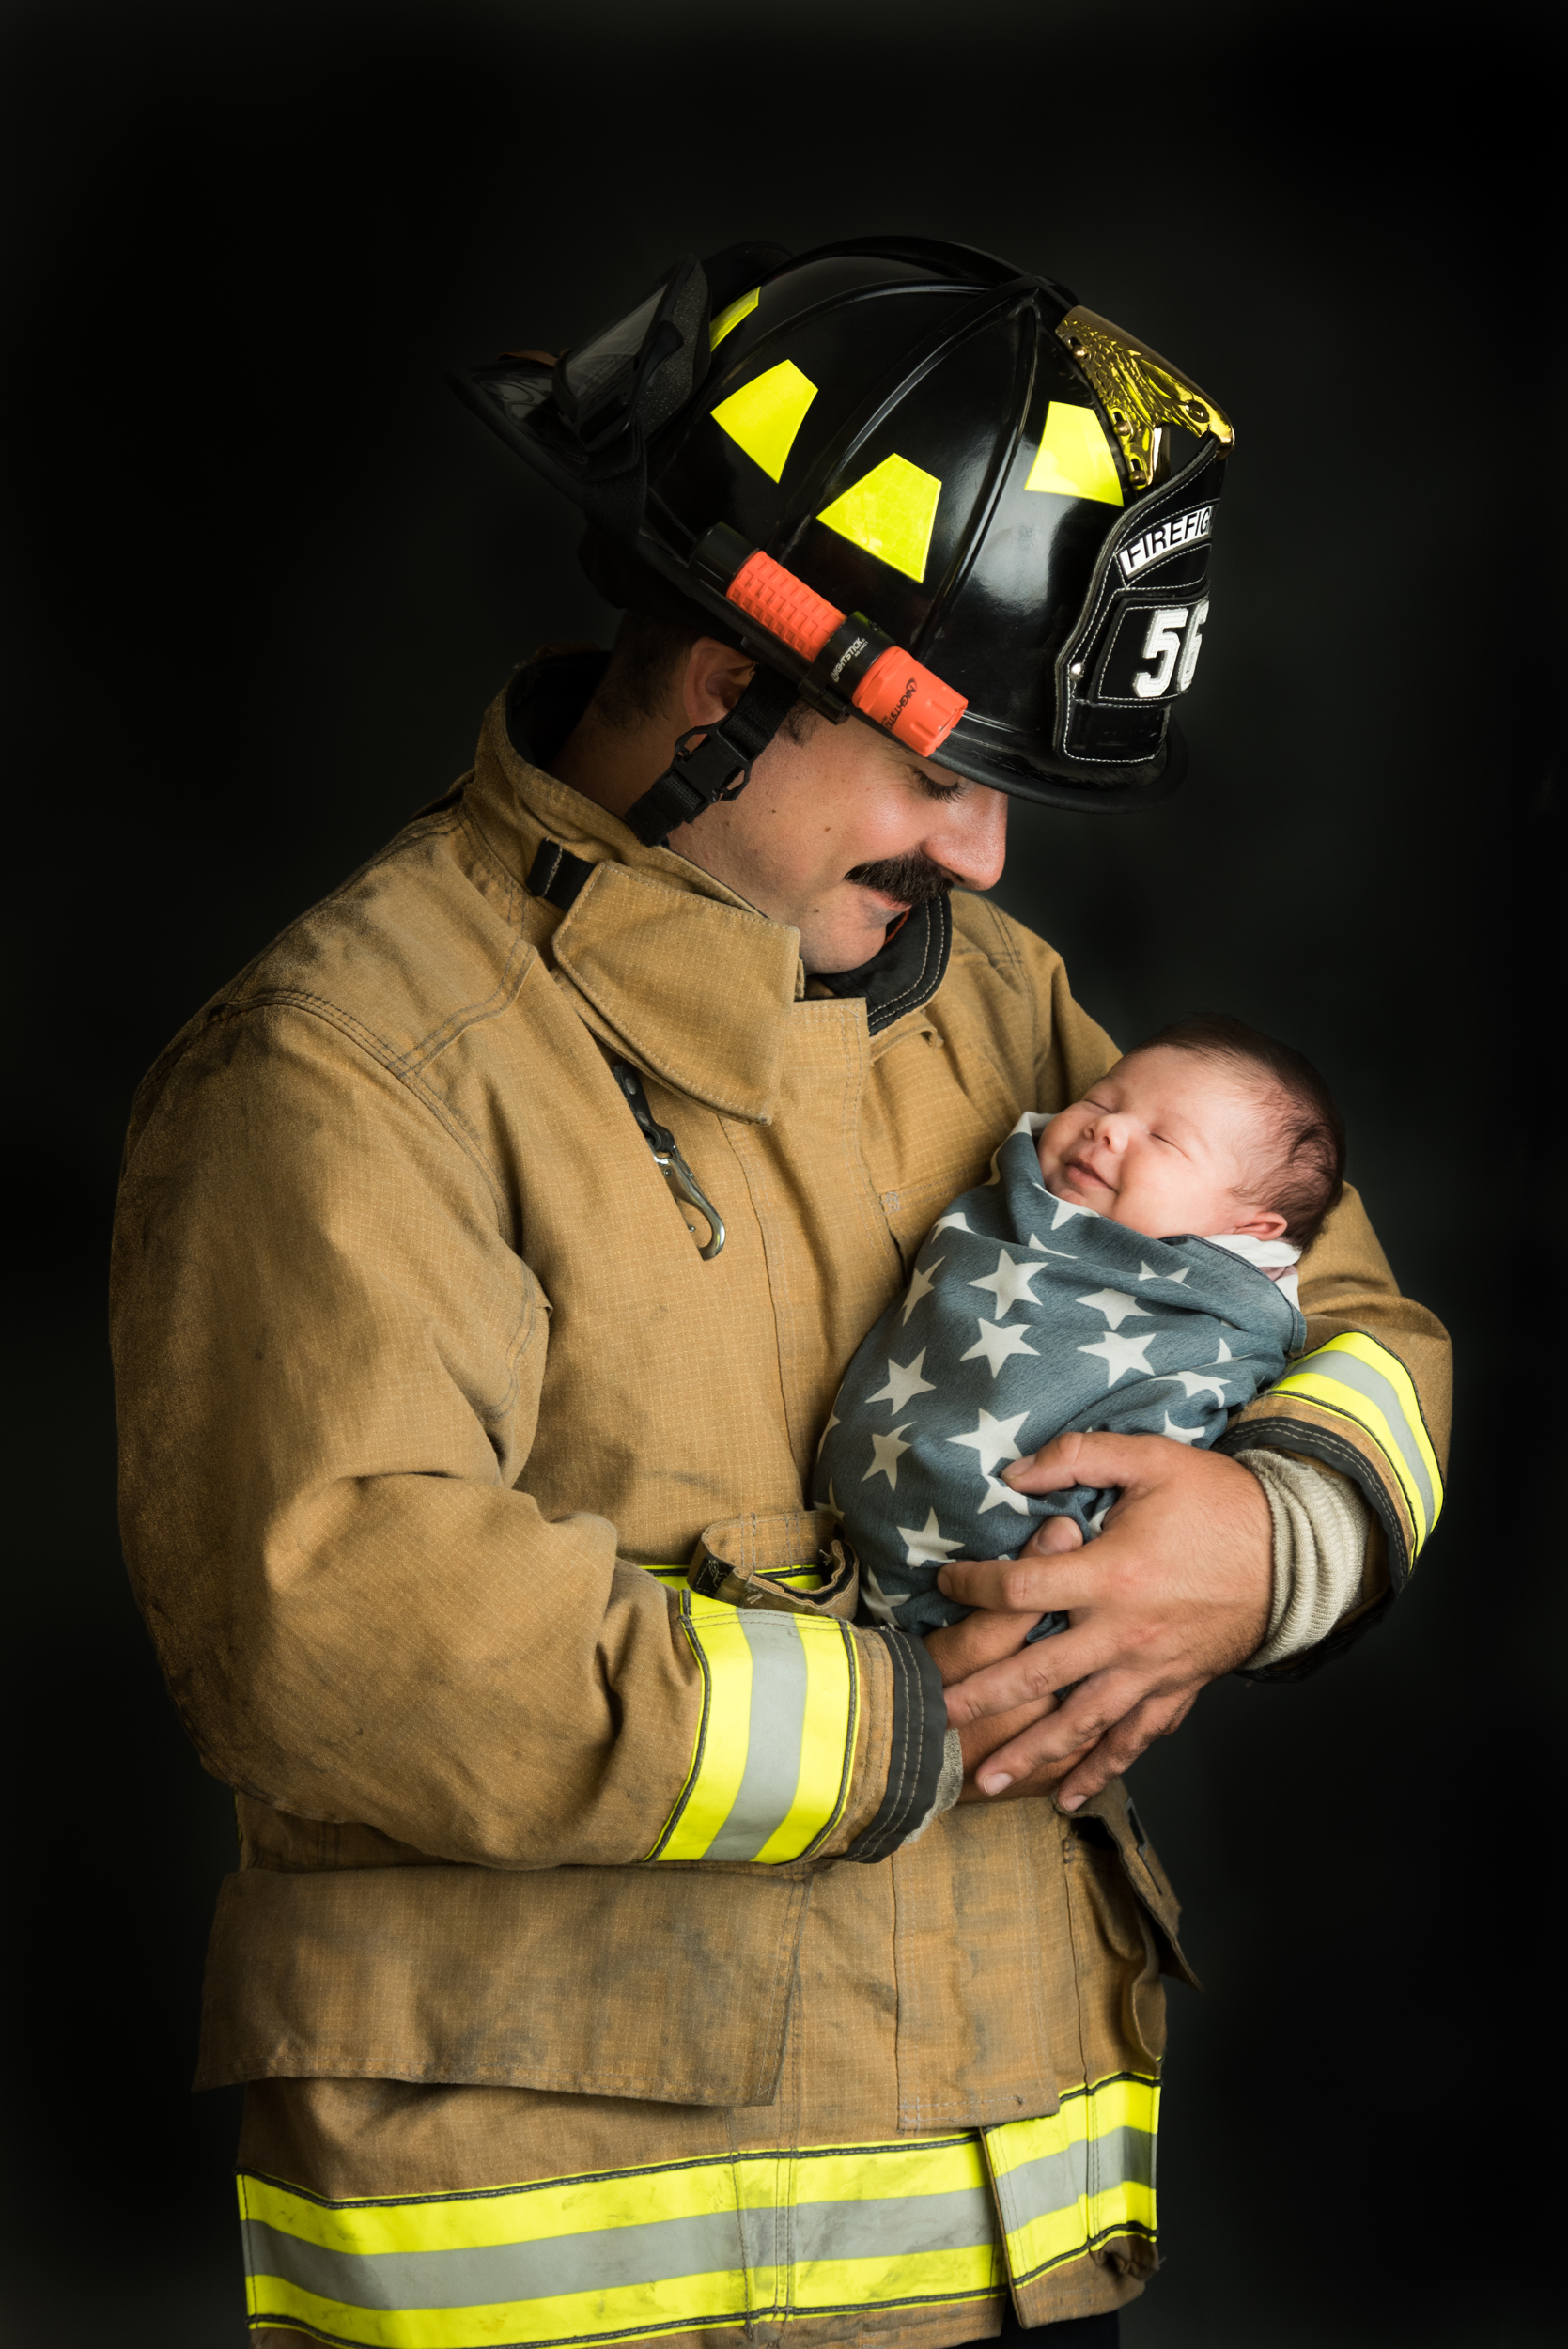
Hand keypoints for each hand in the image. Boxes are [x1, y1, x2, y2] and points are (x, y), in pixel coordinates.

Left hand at [936, 1431, 1271, 1810]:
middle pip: (1036, 1674)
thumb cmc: (1221, 1502)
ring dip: (1030, 1752)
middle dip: (980, 1696)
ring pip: (1080, 1723)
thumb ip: (1079, 1457)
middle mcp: (1124, 1634)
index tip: (945, 1583)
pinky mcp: (1176, 1690)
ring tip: (987, 1778)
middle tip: (936, 1714)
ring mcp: (1151, 1671)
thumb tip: (1015, 1472)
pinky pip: (1134, 1740)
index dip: (973, 1587)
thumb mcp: (1151, 1458)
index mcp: (1112, 1576)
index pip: (1020, 1590)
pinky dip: (1101, 1770)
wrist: (1298, 1552)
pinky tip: (1070, 1795)